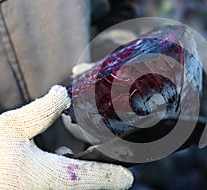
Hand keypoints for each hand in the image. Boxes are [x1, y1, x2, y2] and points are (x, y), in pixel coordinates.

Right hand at [0, 85, 132, 188]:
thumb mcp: (11, 126)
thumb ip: (43, 110)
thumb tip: (62, 95)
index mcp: (46, 176)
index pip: (88, 178)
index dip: (112, 178)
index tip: (127, 178)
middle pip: (82, 187)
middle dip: (99, 178)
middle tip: (114, 169)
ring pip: (69, 189)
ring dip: (81, 178)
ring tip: (89, 162)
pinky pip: (55, 188)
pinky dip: (64, 178)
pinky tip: (58, 162)